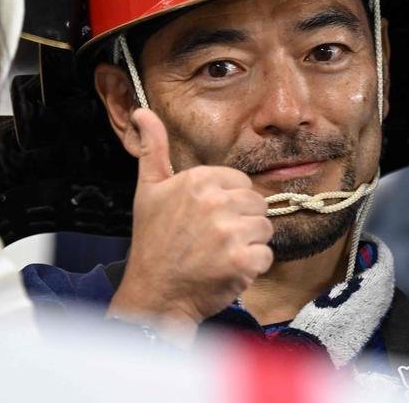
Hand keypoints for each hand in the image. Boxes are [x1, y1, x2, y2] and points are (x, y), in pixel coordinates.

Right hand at [107, 109, 272, 343]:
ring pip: (264, 229)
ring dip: (248, 246)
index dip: (229, 204)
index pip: (241, 183)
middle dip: (241, 223)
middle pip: (256, 204)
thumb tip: (142, 112)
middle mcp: (215, 201)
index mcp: (198, 180)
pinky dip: (251, 268)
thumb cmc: (152, 243)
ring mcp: (229, 232)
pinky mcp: (241, 261)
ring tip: (219, 255)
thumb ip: (152, 148)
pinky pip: (266, 256)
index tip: (206, 220)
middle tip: (212, 241)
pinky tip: (226, 271)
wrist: (153, 296)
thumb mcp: (149, 190)